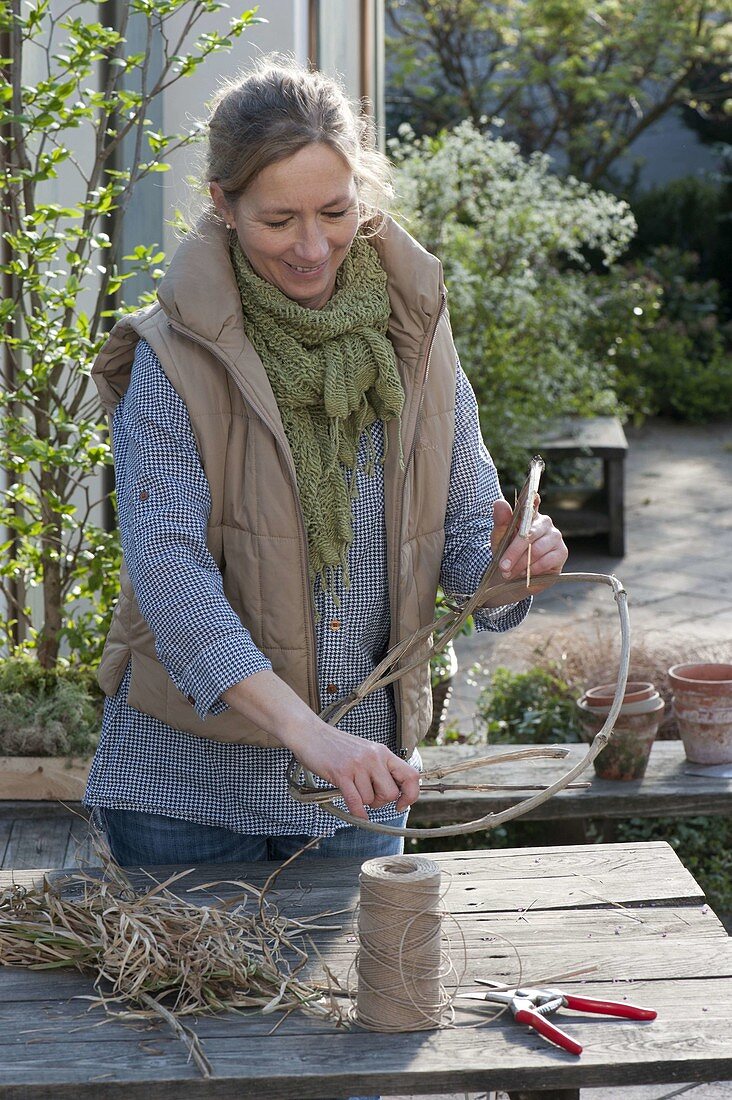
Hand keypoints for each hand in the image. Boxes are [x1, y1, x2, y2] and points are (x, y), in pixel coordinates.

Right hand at [282, 721, 420, 820]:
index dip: (411, 794)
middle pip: (391, 793)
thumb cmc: (337, 746)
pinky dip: (357, 812)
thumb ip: (380, 767)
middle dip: (381, 802)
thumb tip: (395, 792)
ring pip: (371, 799)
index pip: (411, 775)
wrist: (310, 734)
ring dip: (364, 803)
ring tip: (354, 791)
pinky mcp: (341, 773)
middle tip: (370, 797)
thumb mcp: (365, 751)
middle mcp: (374, 757)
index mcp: (383, 752)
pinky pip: (355, 802)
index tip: (402, 804)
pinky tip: (356, 813)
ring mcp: (357, 765)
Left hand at [487, 497, 567, 600]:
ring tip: (511, 572)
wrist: (515, 576)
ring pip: (537, 550)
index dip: (533, 500)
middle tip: (503, 566)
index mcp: (529, 515)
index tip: (532, 497)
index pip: (533, 502)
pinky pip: (545, 561)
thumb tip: (499, 502)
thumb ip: (501, 522)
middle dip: (514, 552)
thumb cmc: (507, 553)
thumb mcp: (499, 539)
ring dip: (521, 564)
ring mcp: (555, 536)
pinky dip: (532, 569)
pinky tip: (525, 573)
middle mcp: (545, 522)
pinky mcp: (562, 552)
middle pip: (529, 534)